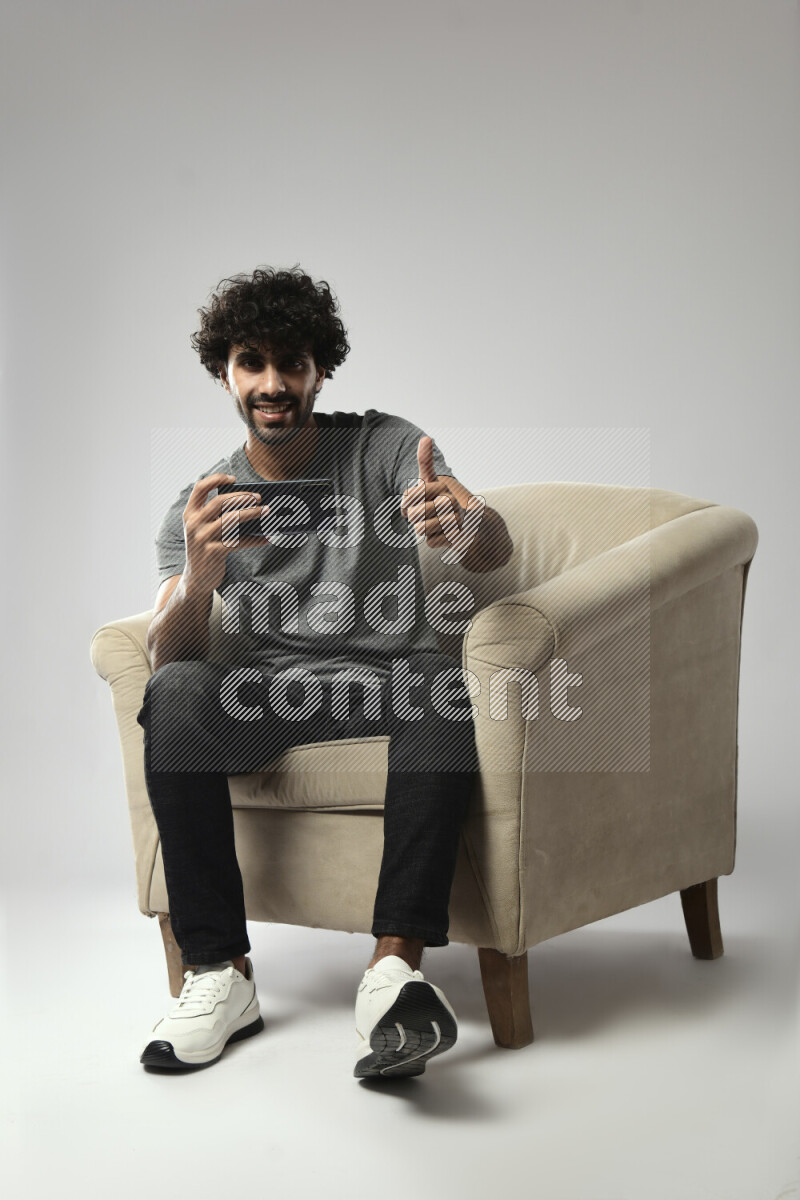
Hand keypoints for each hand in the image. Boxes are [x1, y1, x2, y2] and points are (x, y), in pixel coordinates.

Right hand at [181, 473, 269, 593]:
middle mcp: (194, 524)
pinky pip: (239, 541)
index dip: (216, 479)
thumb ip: (215, 516)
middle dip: (242, 496)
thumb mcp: (203, 530)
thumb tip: (248, 502)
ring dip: (252, 513)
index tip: (234, 479)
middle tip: (258, 497)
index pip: (200, 488)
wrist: (196, 579)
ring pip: (231, 519)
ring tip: (266, 511)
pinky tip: (267, 537)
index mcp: (190, 514)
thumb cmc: (205, 549)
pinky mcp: (214, 552)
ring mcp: (203, 538)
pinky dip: (255, 539)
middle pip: (219, 501)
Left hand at [400, 437, 463, 548]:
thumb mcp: (431, 480)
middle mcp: (451, 501)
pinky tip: (442, 534)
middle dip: (413, 517)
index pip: (409, 495)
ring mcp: (456, 521)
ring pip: (422, 529)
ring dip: (422, 529)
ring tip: (429, 524)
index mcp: (441, 487)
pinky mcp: (458, 538)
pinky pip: (431, 542)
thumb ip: (425, 461)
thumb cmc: (441, 501)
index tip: (412, 502)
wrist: (467, 525)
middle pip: (415, 514)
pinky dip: (433, 540)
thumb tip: (426, 437)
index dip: (405, 502)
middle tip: (421, 516)